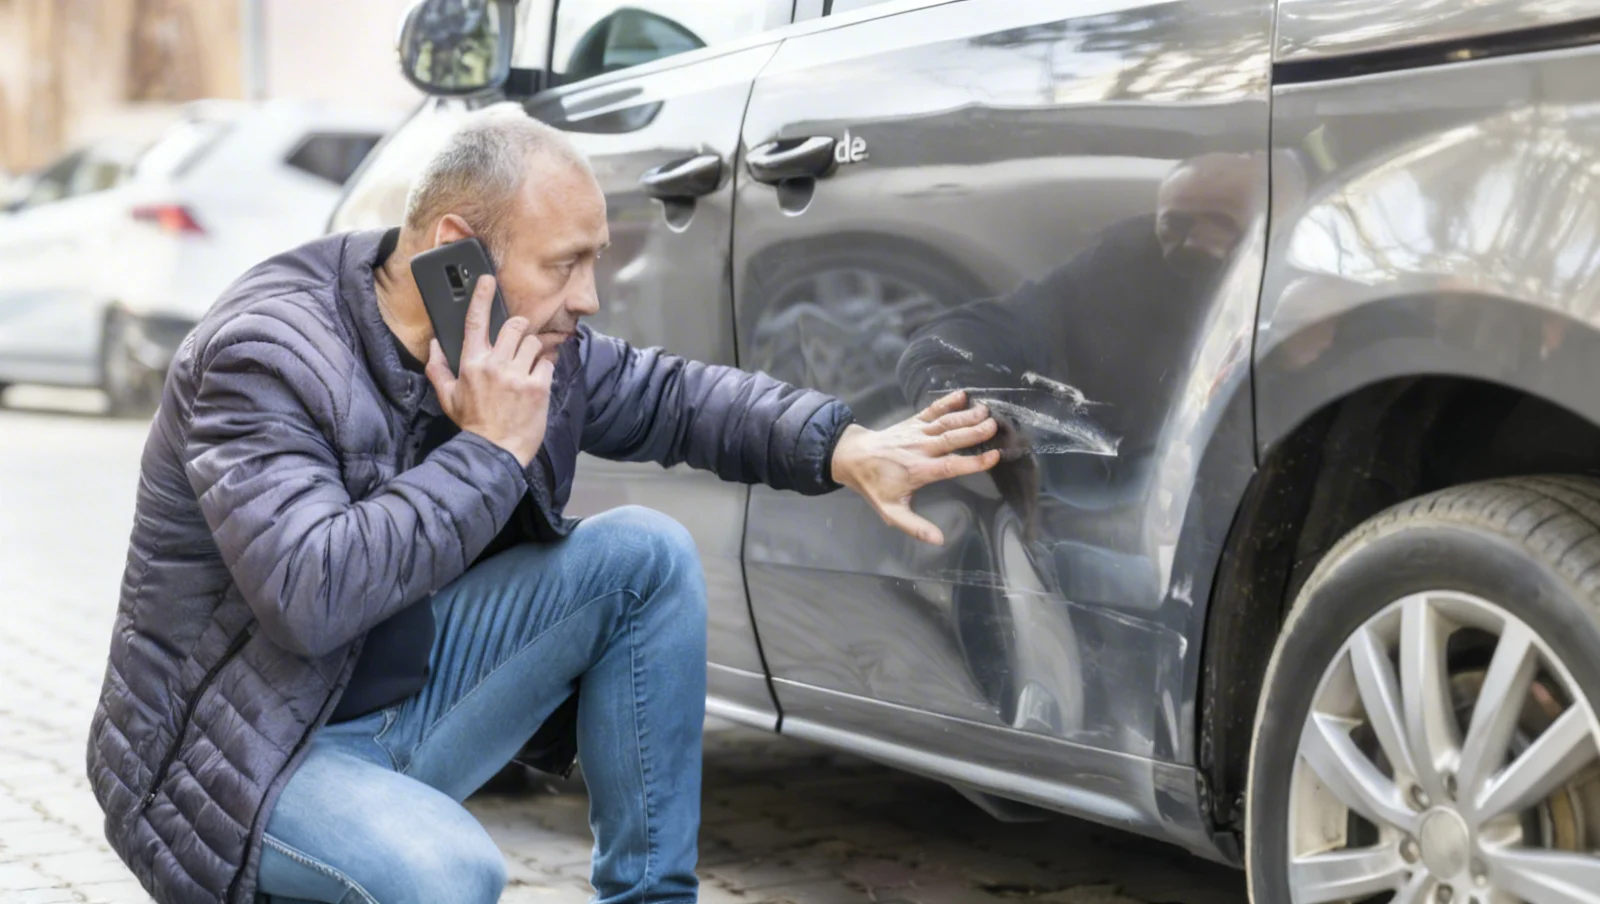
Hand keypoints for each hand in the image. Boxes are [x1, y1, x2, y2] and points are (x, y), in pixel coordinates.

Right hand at [425, 275, 554, 467]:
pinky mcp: (538, 387)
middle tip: (517, 342)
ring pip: (533, 342)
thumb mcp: (447, 398)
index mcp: (472, 364)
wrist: (495, 452)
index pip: (475, 322)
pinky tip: (537, 380)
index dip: (482, 297)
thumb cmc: (472, 425)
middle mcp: (495, 365)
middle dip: (518, 329)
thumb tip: (435, 344)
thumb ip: (438, 369)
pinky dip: (544, 368)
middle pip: (514, 326)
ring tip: (526, 366)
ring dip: (532, 350)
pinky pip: (547, 363)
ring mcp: (518, 375)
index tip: (488, 281)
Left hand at [830, 390, 1002, 544]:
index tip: (994, 456)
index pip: (950, 466)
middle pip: (951, 439)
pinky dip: (946, 402)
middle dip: (973, 432)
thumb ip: (915, 526)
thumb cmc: (875, 485)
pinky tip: (961, 394)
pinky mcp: (912, 422)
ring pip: (944, 423)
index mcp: (919, 470)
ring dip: (965, 416)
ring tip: (986, 410)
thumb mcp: (891, 511)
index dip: (973, 461)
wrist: (852, 457)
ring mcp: (916, 432)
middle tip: (995, 426)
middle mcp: (920, 448)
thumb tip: (939, 540)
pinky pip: (931, 410)